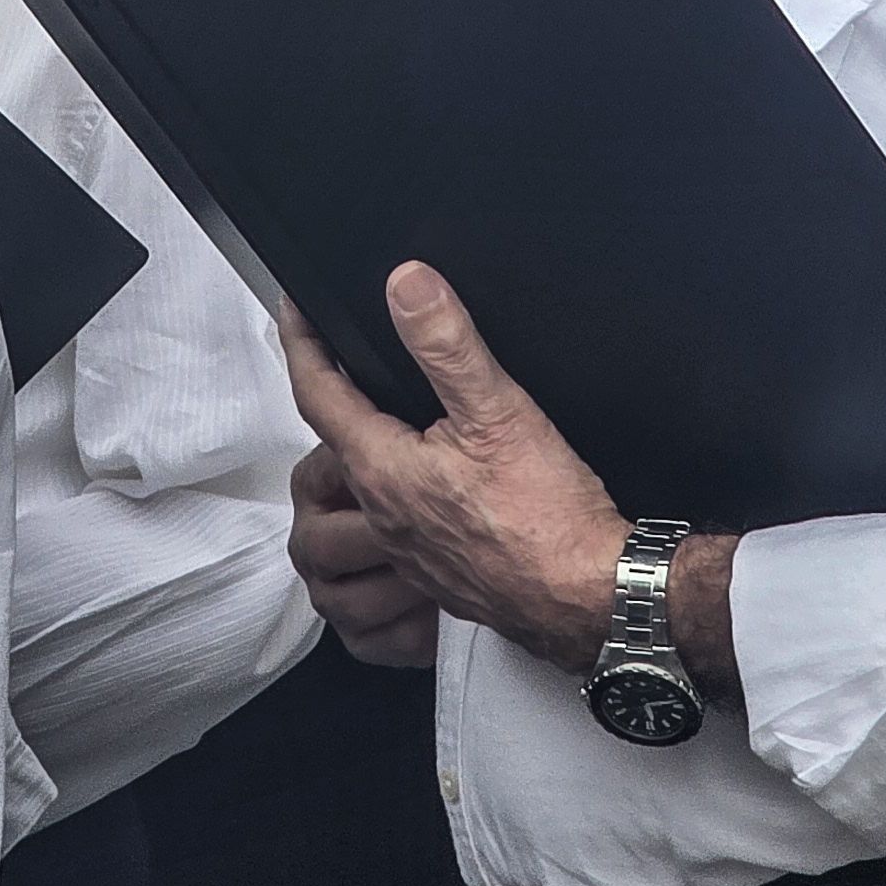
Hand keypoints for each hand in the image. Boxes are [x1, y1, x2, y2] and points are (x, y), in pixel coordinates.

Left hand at [280, 267, 628, 672]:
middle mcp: (382, 515)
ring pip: (369, 481)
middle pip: (338, 438)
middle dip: (332, 389)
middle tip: (335, 347)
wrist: (591, 601)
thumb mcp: (498, 413)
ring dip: (365, 437)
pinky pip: (399, 517)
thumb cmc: (548, 521)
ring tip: (379, 403)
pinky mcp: (439, 571)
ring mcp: (408, 550)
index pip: (317, 394)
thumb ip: (447, 345)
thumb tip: (406, 285)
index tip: (295, 310)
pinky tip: (430, 468)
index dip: (301, 343)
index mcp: (382, 471)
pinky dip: (400, 479)